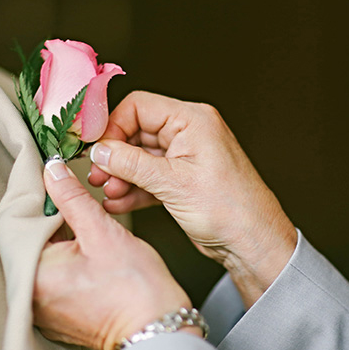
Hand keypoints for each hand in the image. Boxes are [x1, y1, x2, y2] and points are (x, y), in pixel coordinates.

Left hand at [33, 160, 196, 349]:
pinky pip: (48, 277)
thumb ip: (72, 197)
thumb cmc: (136, 289)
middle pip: (27, 240)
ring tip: (79, 224)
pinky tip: (80, 249)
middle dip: (47, 215)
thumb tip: (53, 172)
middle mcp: (29, 296)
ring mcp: (41, 309)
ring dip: (54, 237)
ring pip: (38, 257)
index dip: (36, 194)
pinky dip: (61, 259)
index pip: (18, 221)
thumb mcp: (102, 230)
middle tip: (68, 195)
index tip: (49, 177)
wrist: (157, 328)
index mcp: (32, 274)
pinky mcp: (55, 315)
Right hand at [88, 91, 296, 306]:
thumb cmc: (231, 209)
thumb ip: (131, 164)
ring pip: (141, 157)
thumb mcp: (173, 184)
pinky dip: (134, 189)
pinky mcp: (183, 181)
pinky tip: (118, 203)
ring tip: (108, 191)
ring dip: (121, 175)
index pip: (140, 106)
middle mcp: (190, 134)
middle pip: (137, 131)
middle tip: (98, 175)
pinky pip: (150, 177)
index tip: (96, 148)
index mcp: (194, 120)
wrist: (252, 242)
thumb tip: (100, 151)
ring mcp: (186, 158)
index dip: (114, 125)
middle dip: (115, 155)